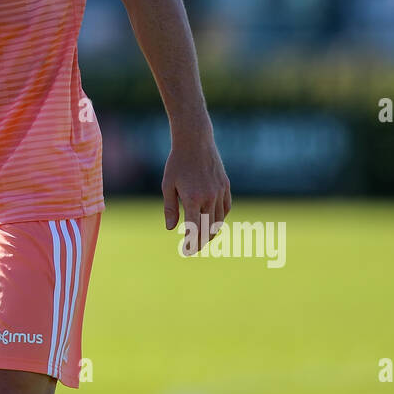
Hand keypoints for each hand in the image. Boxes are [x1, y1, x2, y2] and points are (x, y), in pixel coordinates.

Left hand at [162, 128, 230, 255]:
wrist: (195, 141)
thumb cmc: (177, 163)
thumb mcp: (168, 185)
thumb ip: (170, 208)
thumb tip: (171, 229)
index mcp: (192, 199)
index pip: (194, 229)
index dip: (191, 243)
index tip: (187, 251)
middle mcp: (209, 197)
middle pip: (208, 228)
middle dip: (202, 241)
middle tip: (194, 248)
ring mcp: (220, 192)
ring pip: (219, 220)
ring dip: (212, 232)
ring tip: (204, 238)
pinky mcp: (226, 186)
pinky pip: (226, 208)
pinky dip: (220, 218)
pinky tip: (213, 221)